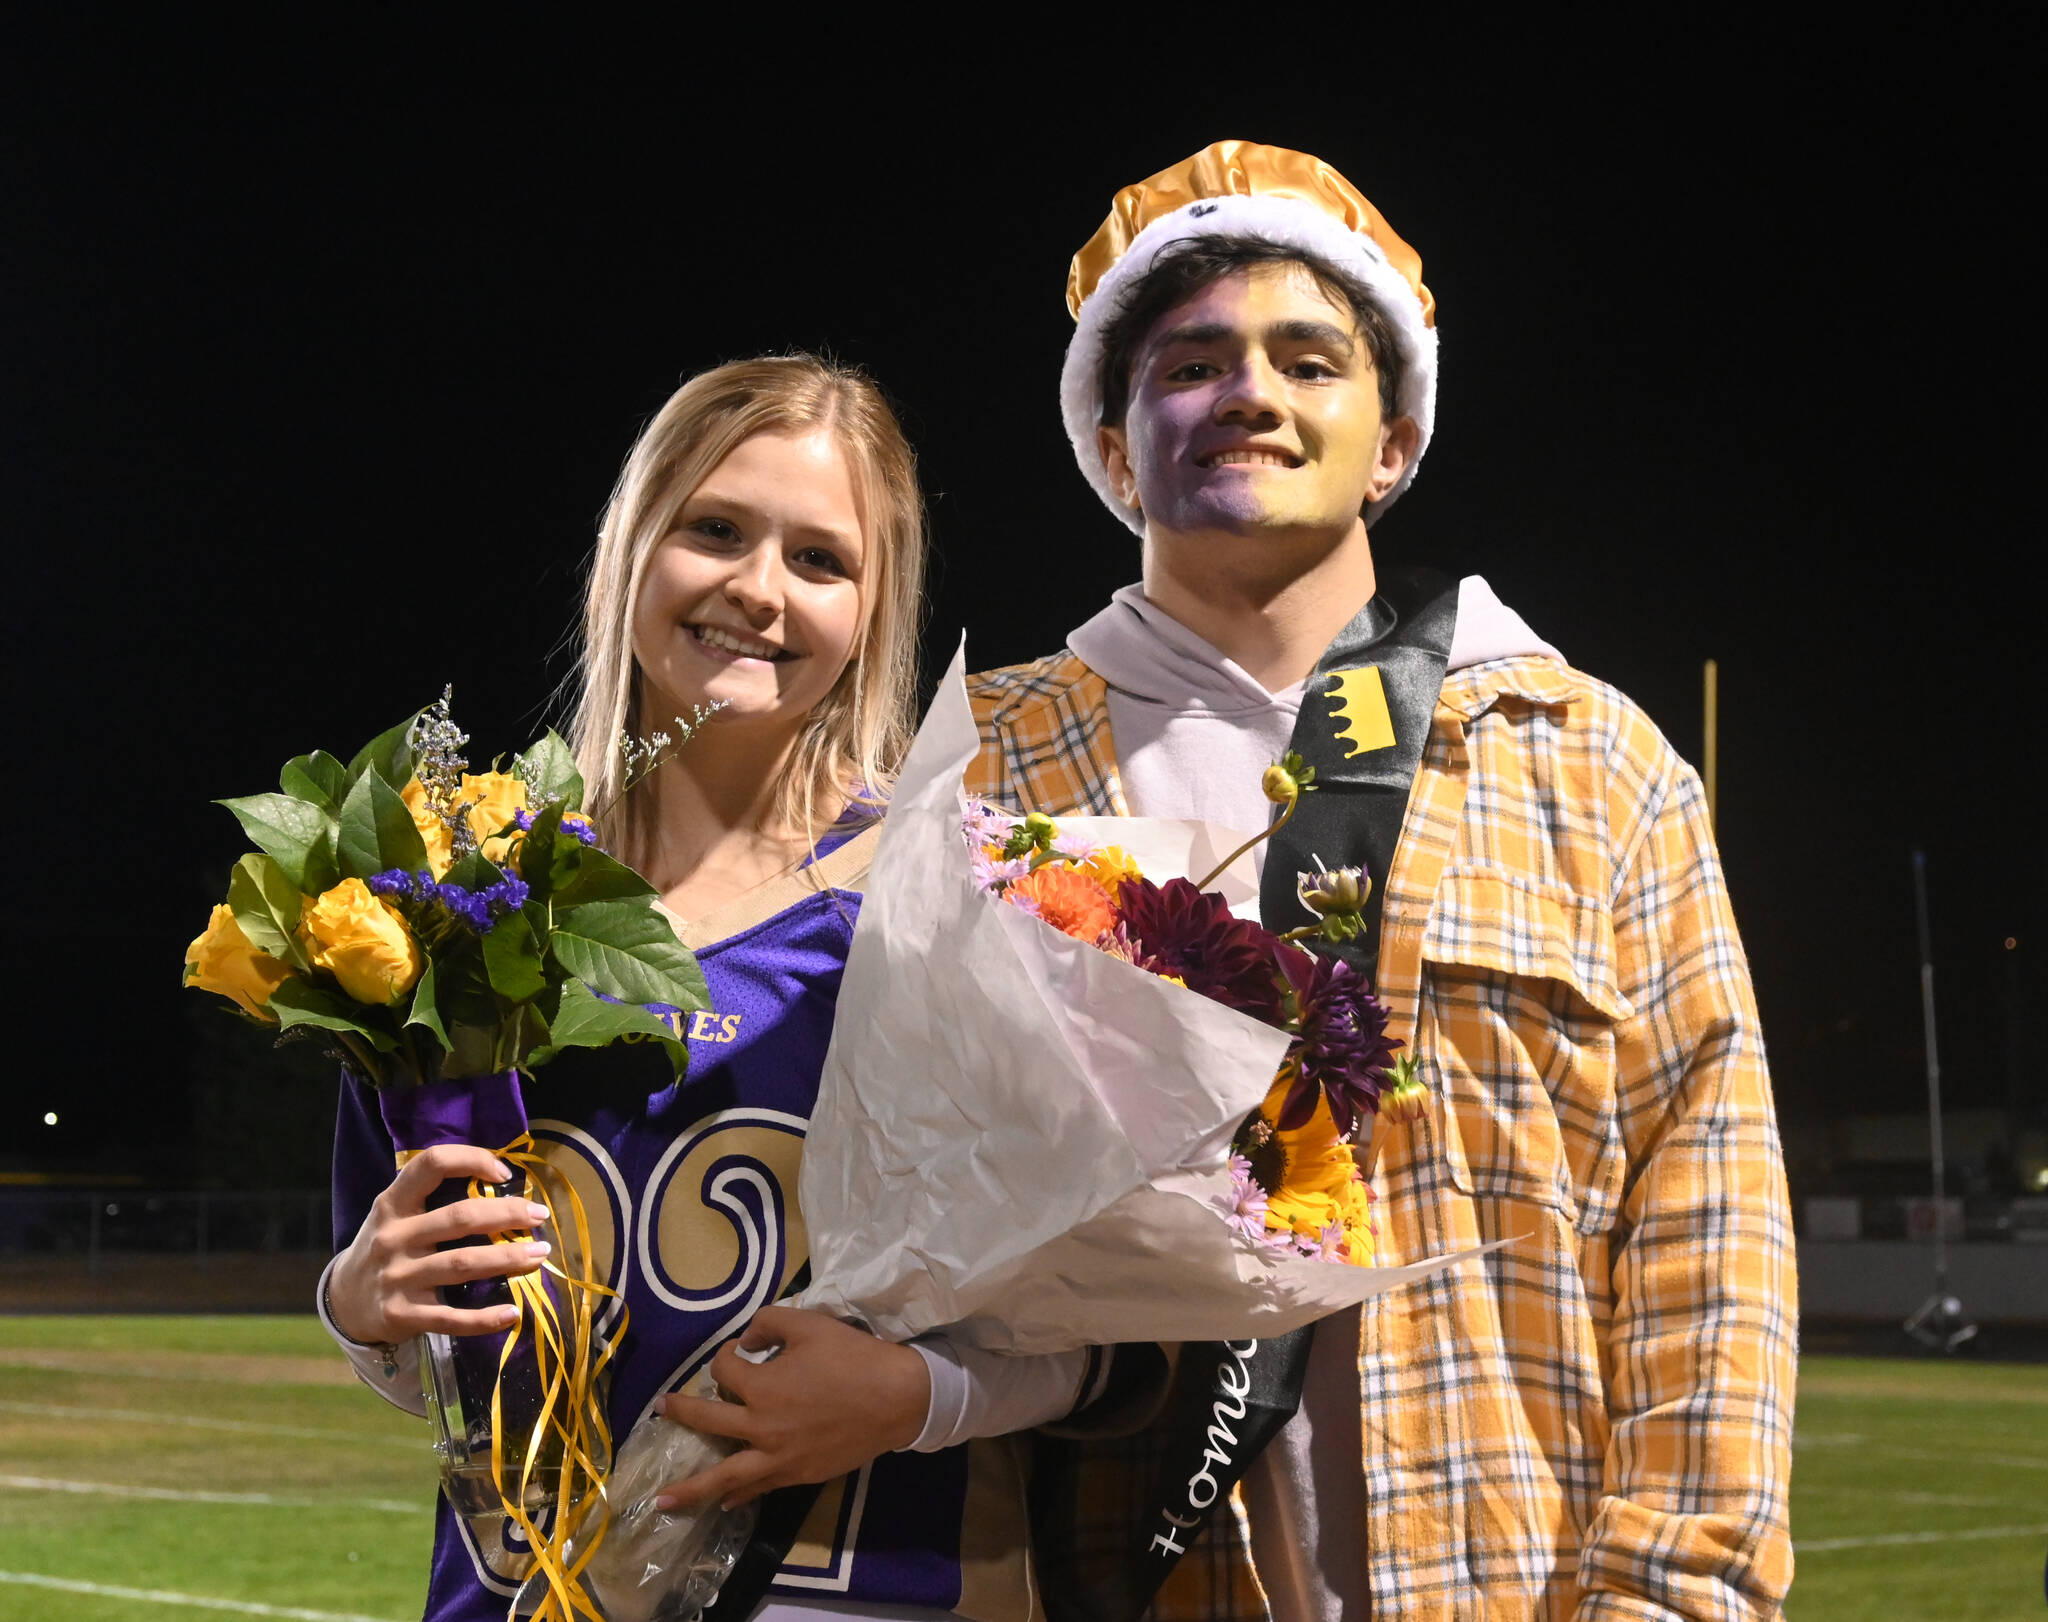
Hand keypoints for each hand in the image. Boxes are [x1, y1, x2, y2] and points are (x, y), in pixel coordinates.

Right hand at [328, 1144, 551, 1344]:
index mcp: (393, 1203)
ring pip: (462, 1264)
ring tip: (540, 1255)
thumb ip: (433, 1198)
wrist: (344, 1300)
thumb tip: (503, 1183)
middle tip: (540, 1216)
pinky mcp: (401, 1315)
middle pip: (459, 1217)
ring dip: (508, 1259)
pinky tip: (512, 1314)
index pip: (432, 1165)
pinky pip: (451, 1318)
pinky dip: (484, 1318)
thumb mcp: (396, 1214)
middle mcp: (393, 1237)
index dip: (471, 1160)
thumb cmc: (389, 1247)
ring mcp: (396, 1277)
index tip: (503, 1173)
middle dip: (507, 1214)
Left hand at [653, 1306, 930, 1510]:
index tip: (737, 1350)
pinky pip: (759, 1489)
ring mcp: (779, 1457)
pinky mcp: (798, 1474)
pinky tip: (725, 1503)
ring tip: (662, 1503)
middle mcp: (761, 1426)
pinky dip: (738, 1496)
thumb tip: (746, 1337)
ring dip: (691, 1489)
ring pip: (725, 1477)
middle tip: (659, 1411)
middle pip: (708, 1424)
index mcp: (762, 1386)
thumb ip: (770, 1322)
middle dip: (681, 1414)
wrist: (897, 1398)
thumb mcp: (810, 1324)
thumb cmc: (853, 1357)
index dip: (725, 1356)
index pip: (723, 1371)